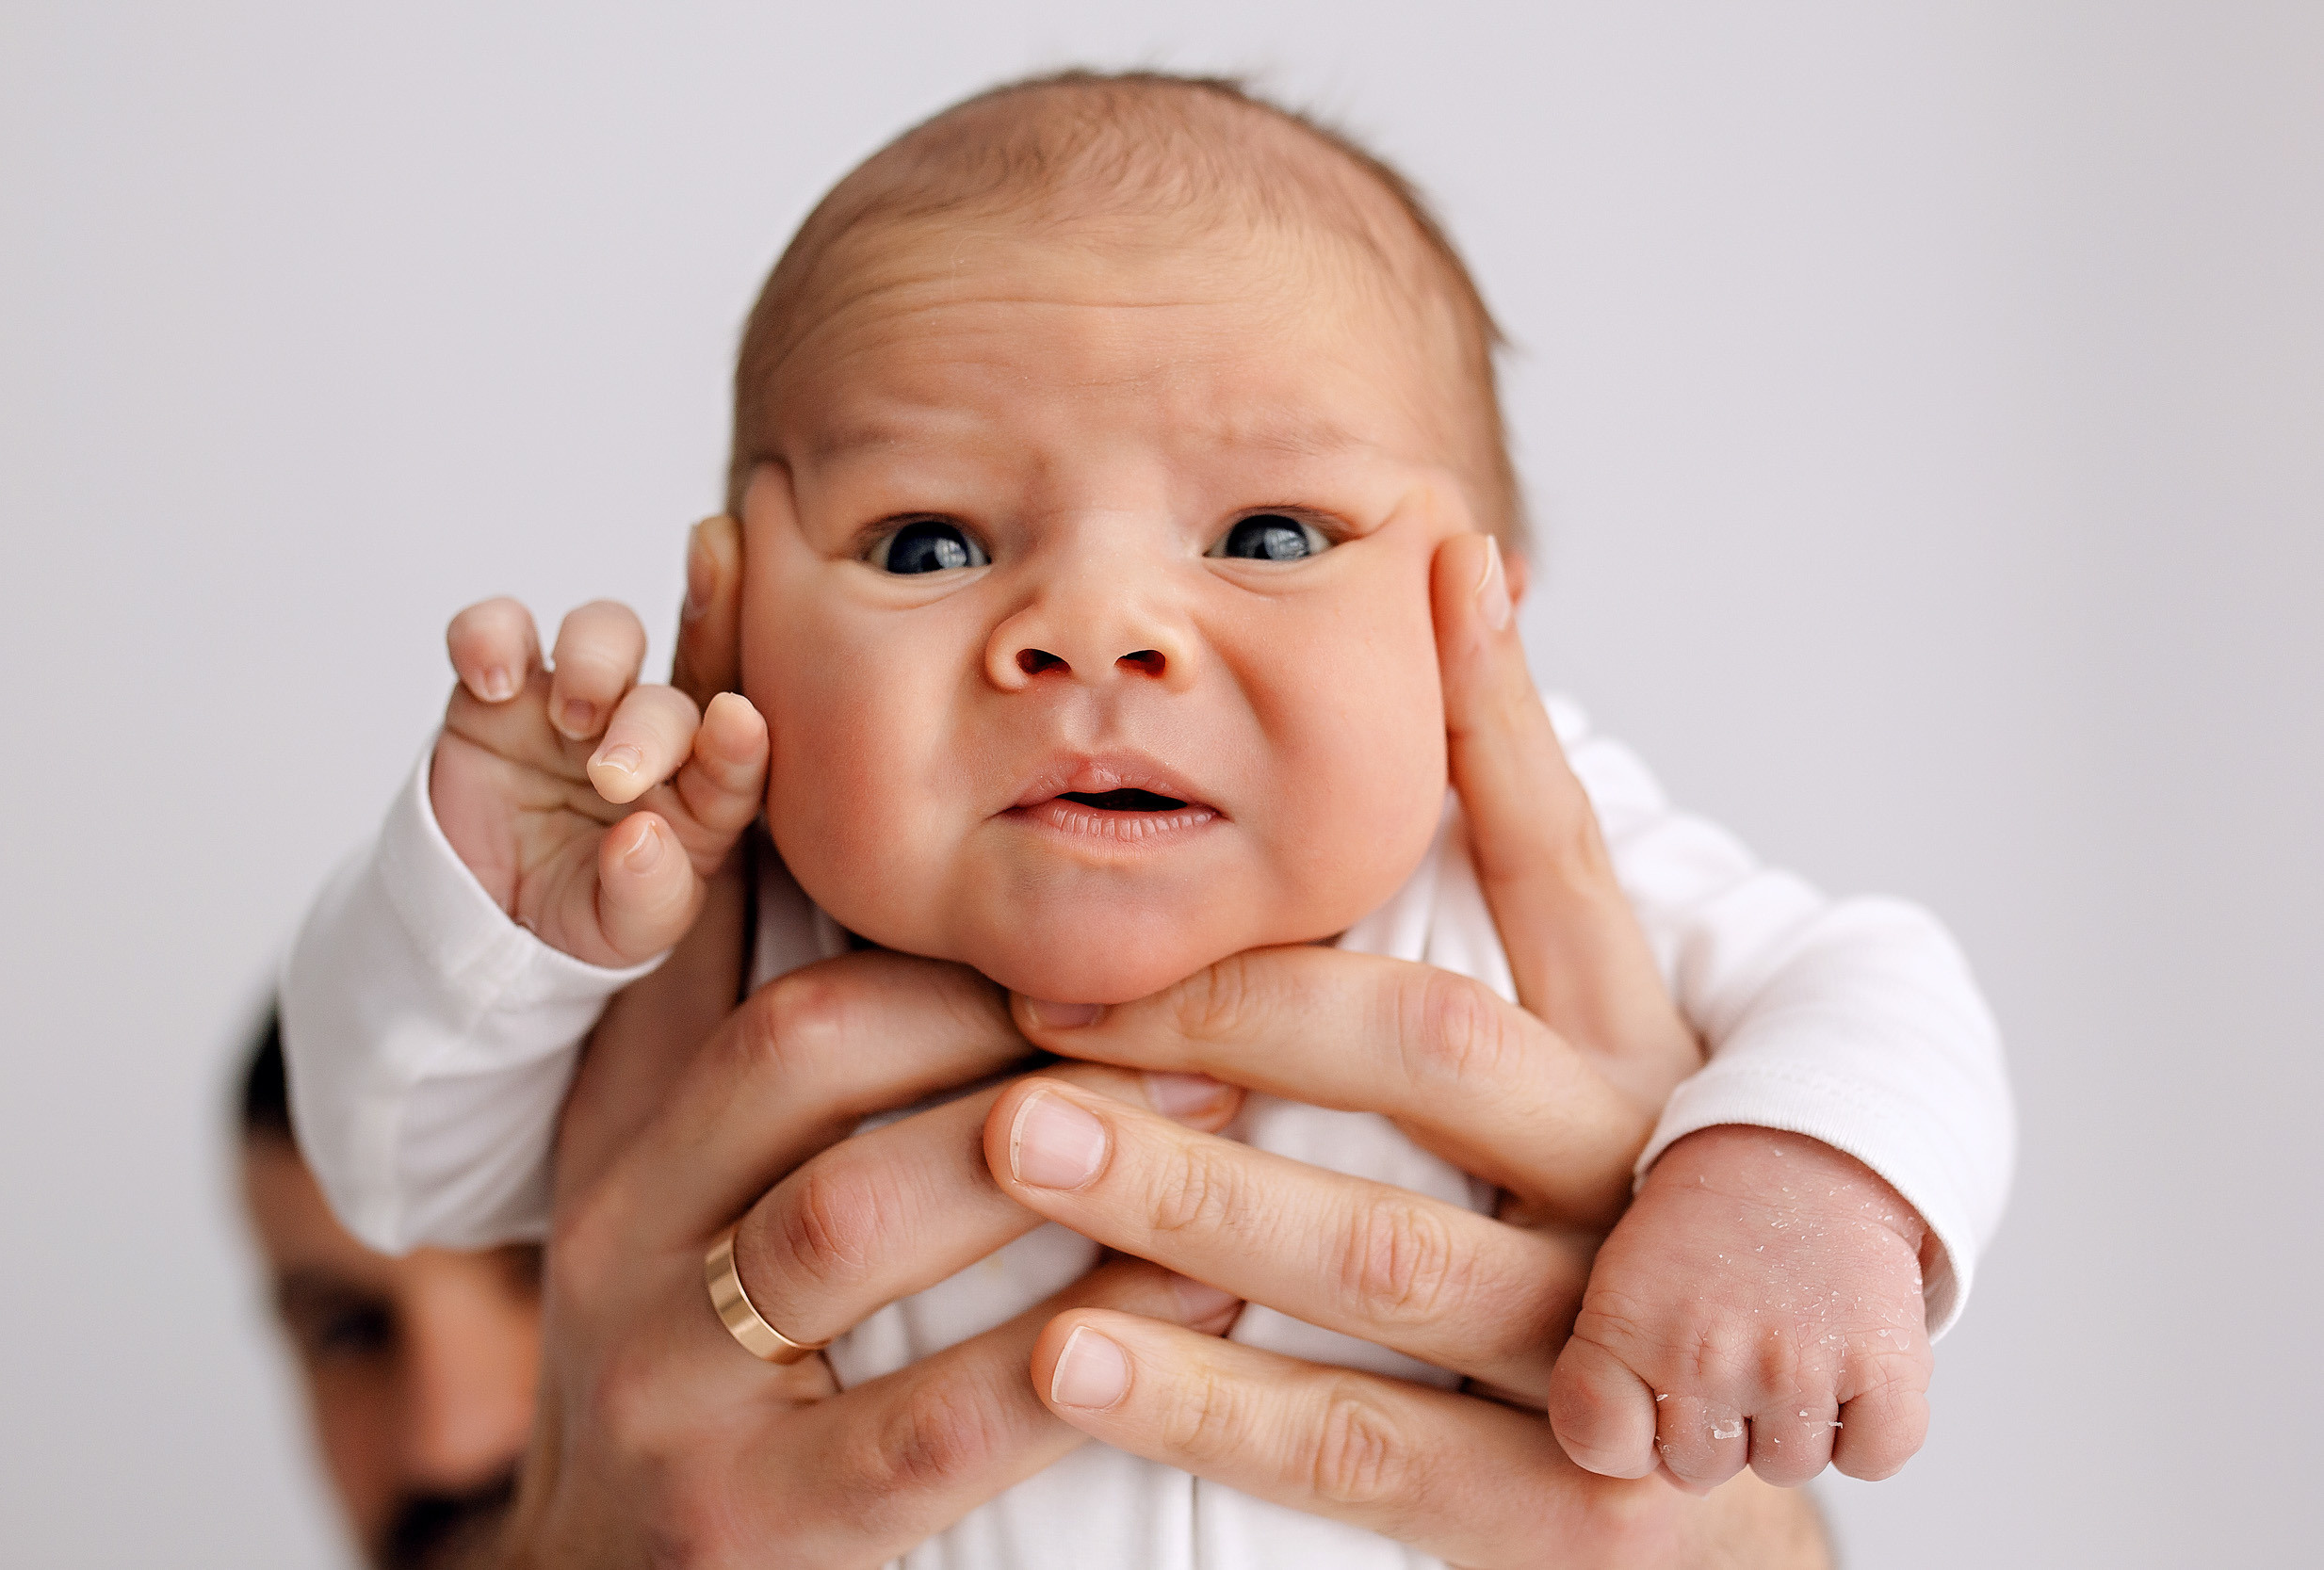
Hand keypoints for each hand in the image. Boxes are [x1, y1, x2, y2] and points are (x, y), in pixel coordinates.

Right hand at [432, 580, 766, 968]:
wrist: (483, 915)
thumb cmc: (580, 913)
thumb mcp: (621, 933)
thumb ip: (646, 896)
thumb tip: (641, 838)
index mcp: (697, 793)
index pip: (734, 757)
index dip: (738, 740)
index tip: (737, 724)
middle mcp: (644, 735)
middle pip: (663, 700)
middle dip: (646, 729)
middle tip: (614, 776)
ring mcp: (573, 703)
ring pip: (603, 633)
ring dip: (594, 659)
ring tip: (570, 717)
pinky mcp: (496, 692)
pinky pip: (496, 632)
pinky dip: (489, 636)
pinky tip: (488, 681)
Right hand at [495, 522, 1255, 1567]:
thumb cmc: (689, 1378)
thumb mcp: (669, 1194)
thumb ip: (744, 1035)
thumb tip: (814, 818)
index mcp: (618, 1137)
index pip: (718, 944)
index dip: (862, 865)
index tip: (1013, 823)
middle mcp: (618, 1242)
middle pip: (800, 1056)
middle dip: (996, 997)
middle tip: (1174, 977)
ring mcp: (671, 1388)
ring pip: (853, 1217)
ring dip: (1053, 1140)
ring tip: (1218, 1100)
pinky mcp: (753, 1526)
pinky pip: (938, 1416)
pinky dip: (1084, 1340)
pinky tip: (1205, 1291)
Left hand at [971, 533, 1822, 1564]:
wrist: (1719, 1515)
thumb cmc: (1607, 1243)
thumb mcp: (1587, 1065)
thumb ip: (1510, 871)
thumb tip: (1461, 585)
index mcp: (1641, 1059)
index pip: (1561, 867)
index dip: (1484, 729)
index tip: (1377, 614)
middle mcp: (1639, 1182)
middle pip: (1434, 1055)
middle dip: (1229, 1006)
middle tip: (1038, 985)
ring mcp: (1620, 1351)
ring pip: (1386, 1256)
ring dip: (1186, 1193)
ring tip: (1013, 1140)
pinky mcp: (1570, 1512)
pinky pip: (1367, 1446)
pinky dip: (1210, 1397)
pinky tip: (1066, 1359)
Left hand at [1549, 1124, 1933, 1491]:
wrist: (1799, 1151)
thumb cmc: (1701, 1235)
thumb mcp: (1621, 1283)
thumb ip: (1606, 1381)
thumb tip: (1641, 1466)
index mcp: (1627, 1329)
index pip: (1605, 1446)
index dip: (1633, 1436)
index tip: (1652, 1391)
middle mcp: (1705, 1354)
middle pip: (1703, 1468)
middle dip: (1718, 1425)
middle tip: (1733, 1347)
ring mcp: (1796, 1364)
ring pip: (1790, 1468)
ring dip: (1793, 1422)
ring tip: (1786, 1341)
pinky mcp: (1881, 1367)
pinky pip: (1871, 1458)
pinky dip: (1868, 1429)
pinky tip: (1844, 1365)